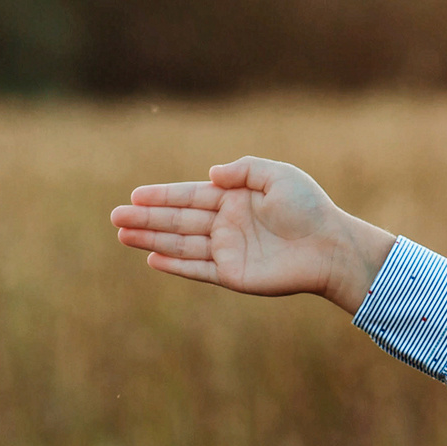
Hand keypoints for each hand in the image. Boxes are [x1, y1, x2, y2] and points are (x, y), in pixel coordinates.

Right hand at [110, 157, 396, 312]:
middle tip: (115, 216)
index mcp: (236, 199)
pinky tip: (152, 258)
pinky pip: (197, 269)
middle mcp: (228, 224)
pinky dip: (175, 265)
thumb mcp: (279, 176)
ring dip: (152, 239)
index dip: (162, 196)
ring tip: (122, 234)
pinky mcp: (233, 275)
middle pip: (179, 220)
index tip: (134, 195)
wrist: (331, 247)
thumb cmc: (310, 208)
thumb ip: (244, 170)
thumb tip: (211, 175)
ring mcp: (229, 250)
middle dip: (147, 218)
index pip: (191, 195)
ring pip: (182, 243)